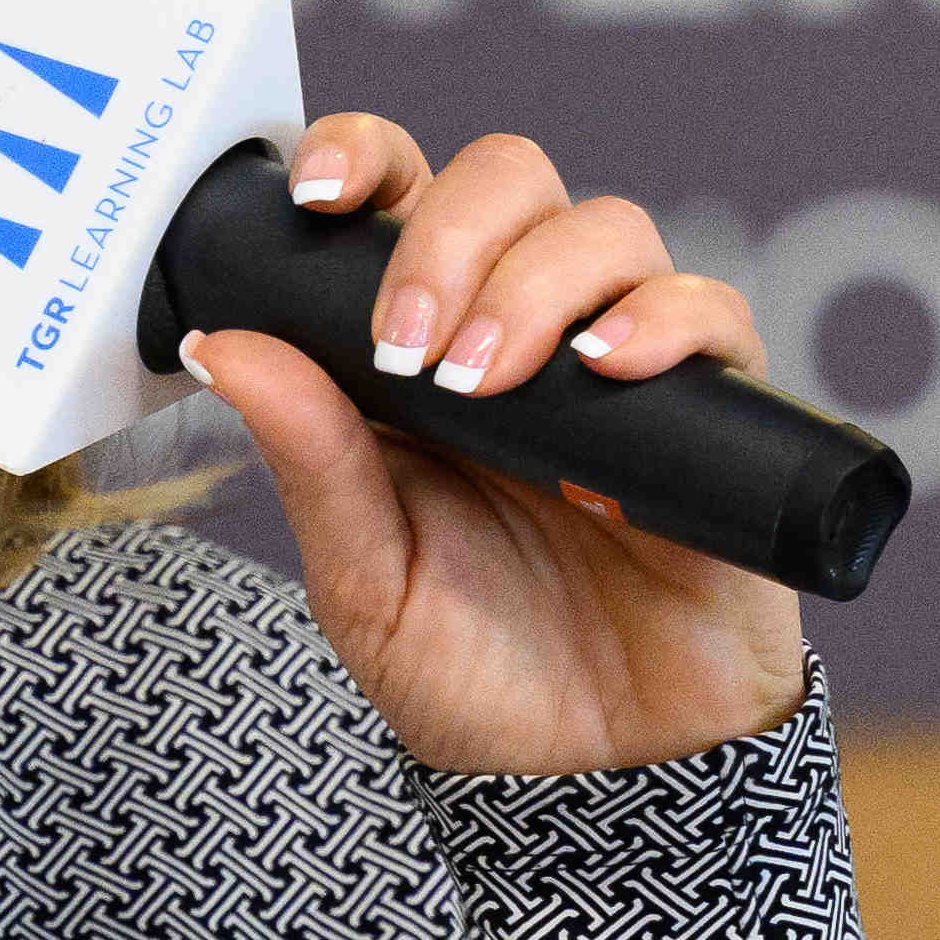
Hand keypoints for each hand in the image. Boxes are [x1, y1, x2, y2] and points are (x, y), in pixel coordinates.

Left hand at [193, 115, 809, 779]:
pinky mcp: (716, 413)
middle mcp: (526, 331)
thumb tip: (222, 340)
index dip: (366, 157)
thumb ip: (310, 458)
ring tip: (488, 382)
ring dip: (535, 281)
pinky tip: (605, 369)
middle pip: (508, 182)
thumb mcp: (363, 577)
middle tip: (410, 348)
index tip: (321, 194)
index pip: (403, 194)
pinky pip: (712, 314)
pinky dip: (660, 321)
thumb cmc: (476, 675)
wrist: (596, 782)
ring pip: (606, 229)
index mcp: (422, 348)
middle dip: (448, 238)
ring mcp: (622, 365)